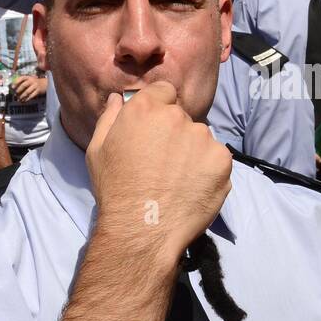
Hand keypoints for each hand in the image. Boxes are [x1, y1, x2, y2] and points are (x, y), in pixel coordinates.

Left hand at [11, 74, 46, 102]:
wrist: (45, 84)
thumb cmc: (34, 82)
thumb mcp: (29, 79)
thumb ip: (22, 82)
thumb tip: (13, 87)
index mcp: (28, 77)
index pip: (21, 78)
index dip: (16, 82)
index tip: (12, 87)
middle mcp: (32, 80)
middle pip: (24, 85)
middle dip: (19, 90)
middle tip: (15, 94)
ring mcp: (35, 86)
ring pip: (27, 91)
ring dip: (22, 96)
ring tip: (19, 99)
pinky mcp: (38, 91)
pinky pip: (32, 95)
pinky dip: (27, 99)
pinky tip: (24, 100)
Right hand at [87, 82, 231, 262]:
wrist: (142, 229)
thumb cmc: (115, 190)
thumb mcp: (97, 150)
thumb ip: (110, 117)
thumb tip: (119, 98)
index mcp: (146, 108)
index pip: (165, 91)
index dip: (161, 109)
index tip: (155, 131)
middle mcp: (177, 116)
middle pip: (182, 118)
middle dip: (176, 134)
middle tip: (163, 163)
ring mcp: (202, 137)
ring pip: (201, 139)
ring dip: (193, 152)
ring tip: (177, 180)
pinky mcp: (222, 159)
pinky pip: (217, 158)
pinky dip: (209, 170)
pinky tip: (192, 188)